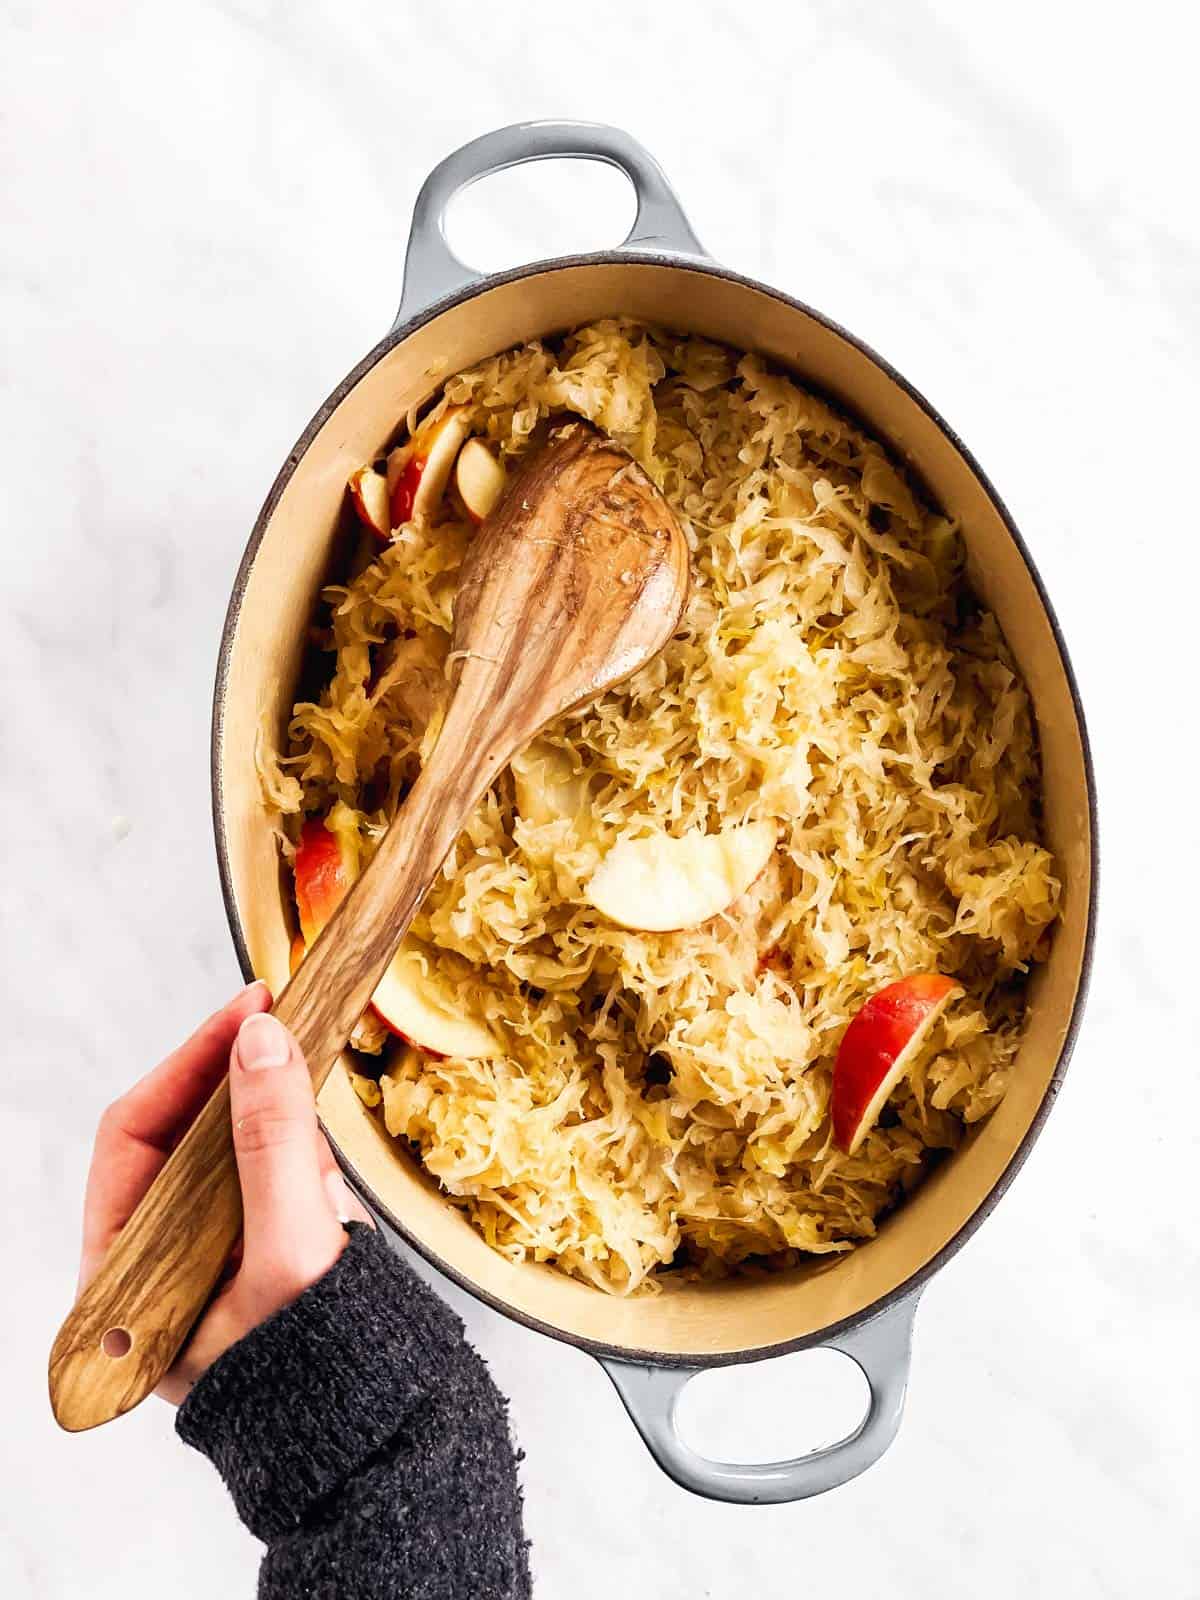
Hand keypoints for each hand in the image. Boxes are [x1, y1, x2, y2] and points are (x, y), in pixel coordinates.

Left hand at [78, 982, 371, 1404]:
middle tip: (285, 1023)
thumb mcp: (291, 1250)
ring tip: (312, 1108)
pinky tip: (318, 1168)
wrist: (383, 1444)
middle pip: (173, 1140)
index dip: (189, 1064)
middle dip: (232, 1084)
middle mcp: (148, 1271)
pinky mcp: (247, 1267)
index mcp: (121, 1282)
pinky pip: (259, 1185)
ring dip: (266, 1119)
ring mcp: (199, 1268)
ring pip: (220, 1158)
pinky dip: (289, 1158)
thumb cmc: (317, 1372)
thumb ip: (273, 1142)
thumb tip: (260, 1038)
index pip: (132, 1138)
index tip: (249, 1010)